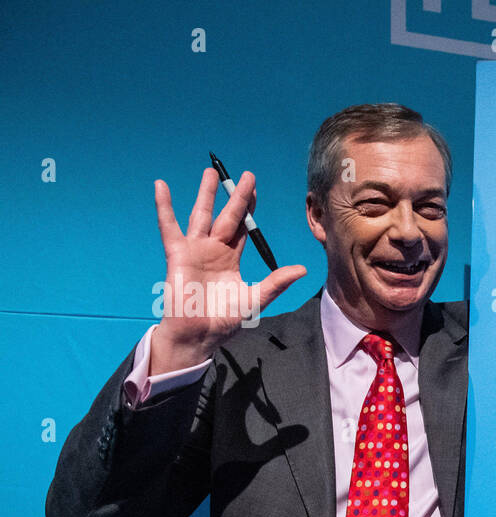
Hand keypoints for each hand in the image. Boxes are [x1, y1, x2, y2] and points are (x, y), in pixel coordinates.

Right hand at [151, 168, 305, 373]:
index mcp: (231, 259)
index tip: (256, 190)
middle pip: (227, 216)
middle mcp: (213, 250)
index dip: (249, 210)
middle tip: (246, 175)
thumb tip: (302, 269)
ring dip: (206, 193)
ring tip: (212, 172)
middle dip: (236, 196)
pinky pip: (169, 226)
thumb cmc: (224, 321)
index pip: (243, 228)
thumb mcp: (255, 299)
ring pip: (202, 215)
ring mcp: (194, 249)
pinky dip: (164, 206)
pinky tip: (161, 186)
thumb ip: (276, 282)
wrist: (198, 334)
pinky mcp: (177, 253)